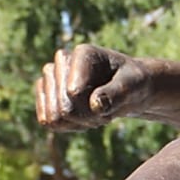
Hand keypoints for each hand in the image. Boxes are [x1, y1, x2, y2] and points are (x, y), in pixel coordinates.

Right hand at [36, 45, 152, 129]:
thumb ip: (116, 94)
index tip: (114, 101)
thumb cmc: (133, 84)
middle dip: (87, 117)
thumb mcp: (133, 87)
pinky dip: (68, 126)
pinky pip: (47, 121)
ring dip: (78, 122)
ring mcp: (51, 77)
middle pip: (63, 109)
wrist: (129, 88)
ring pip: (53, 118)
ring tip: (95, 110)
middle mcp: (62, 61)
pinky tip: (83, 116)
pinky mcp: (46, 94)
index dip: (95, 109)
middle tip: (106, 107)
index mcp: (83, 54)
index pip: (74, 94)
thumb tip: (95, 105)